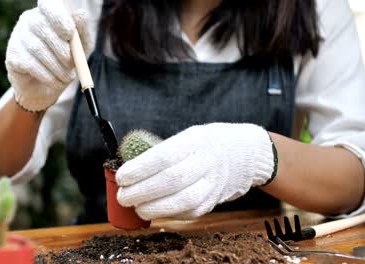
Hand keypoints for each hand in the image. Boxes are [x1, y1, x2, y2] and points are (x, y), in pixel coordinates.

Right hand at [5, 0, 90, 111]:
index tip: (69, 33)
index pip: (48, 4)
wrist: (48, 90)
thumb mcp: (81, 49)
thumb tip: (80, 14)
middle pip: (41, 25)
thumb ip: (81, 32)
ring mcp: (17, 37)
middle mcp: (29, 21)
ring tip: (68, 78)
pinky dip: (47, 75)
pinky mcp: (12, 57)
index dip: (58, 16)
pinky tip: (55, 82)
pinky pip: (30, 64)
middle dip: (61, 48)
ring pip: (37, 48)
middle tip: (72, 65)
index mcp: (48, 14)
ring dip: (57, 66)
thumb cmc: (66, 64)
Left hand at [116, 123, 275, 219]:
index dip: (140, 169)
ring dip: (153, 207)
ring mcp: (212, 184)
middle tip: (122, 196)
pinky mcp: (212, 202)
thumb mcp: (186, 137)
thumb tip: (127, 169)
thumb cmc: (203, 145)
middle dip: (142, 191)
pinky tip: (152, 211)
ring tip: (135, 206)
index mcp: (195, 141)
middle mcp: (206, 162)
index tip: (121, 176)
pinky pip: (188, 212)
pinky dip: (166, 214)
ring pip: (182, 201)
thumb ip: (160, 151)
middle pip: (172, 180)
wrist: (242, 155)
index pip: (165, 156)